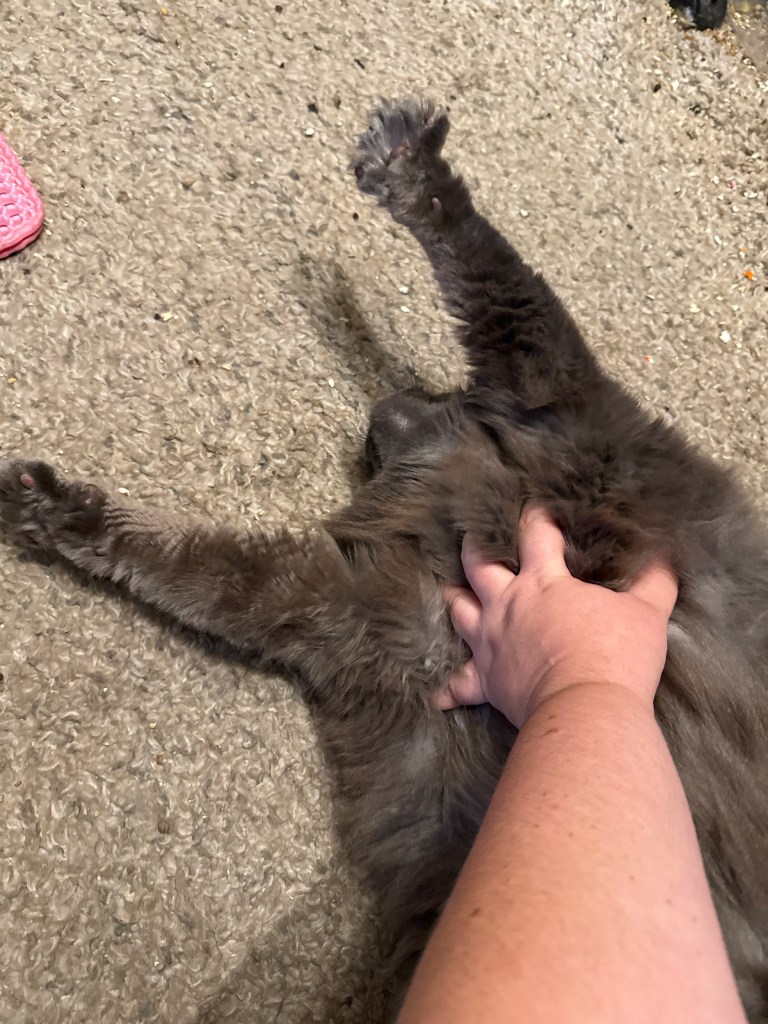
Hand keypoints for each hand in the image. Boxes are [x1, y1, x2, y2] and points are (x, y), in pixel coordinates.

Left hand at [436, 507, 677, 727]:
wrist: (586, 709)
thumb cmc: (616, 655)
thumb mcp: (646, 613)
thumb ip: (654, 581)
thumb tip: (666, 555)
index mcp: (543, 583)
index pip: (535, 535)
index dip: (534, 516)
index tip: (532, 505)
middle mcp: (508, 606)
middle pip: (480, 567)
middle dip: (475, 548)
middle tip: (469, 536)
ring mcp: (491, 644)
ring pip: (461, 614)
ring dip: (456, 602)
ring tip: (450, 592)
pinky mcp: (487, 683)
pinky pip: (460, 686)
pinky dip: (449, 690)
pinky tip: (437, 696)